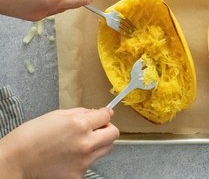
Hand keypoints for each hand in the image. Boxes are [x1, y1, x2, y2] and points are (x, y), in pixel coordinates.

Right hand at [0, 107, 118, 178]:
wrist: (17, 159)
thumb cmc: (33, 134)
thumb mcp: (58, 114)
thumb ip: (82, 113)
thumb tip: (98, 113)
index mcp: (79, 125)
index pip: (107, 117)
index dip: (105, 114)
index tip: (103, 114)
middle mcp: (85, 143)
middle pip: (113, 134)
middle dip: (107, 128)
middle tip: (96, 128)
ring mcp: (83, 161)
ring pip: (106, 149)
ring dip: (99, 143)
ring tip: (81, 142)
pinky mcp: (78, 175)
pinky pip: (91, 163)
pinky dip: (85, 158)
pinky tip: (70, 155)